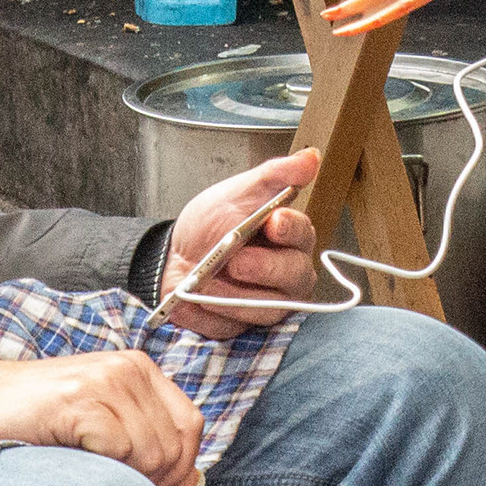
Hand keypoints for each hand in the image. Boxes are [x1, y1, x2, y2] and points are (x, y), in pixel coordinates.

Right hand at [0, 349, 204, 485]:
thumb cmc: (39, 415)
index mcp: (141, 369)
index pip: (191, 424)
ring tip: (93, 467)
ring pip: (150, 451)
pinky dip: (105, 466)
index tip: (158, 485)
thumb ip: (148, 440)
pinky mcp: (83, 401)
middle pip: (175, 443)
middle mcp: (129, 369)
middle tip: (120, 482)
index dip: (181, 463)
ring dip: (126, 474)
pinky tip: (79, 458)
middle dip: (155, 477)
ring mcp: (107, 382)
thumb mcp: (104, 420)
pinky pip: (120, 450)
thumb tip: (193, 481)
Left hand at [161, 146, 322, 339]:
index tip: (273, 221)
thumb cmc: (211, 223)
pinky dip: (212, 314)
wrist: (174, 254)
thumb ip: (275, 175)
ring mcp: (267, 303)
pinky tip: (195, 300)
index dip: (291, 230)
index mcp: (291, 237)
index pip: (303, 235)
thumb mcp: (238, 192)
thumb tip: (311, 158)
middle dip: (265, 269)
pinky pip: (234, 327)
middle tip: (237, 261)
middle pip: (295, 278)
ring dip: (235, 296)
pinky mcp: (242, 326)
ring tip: (207, 282)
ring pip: (267, 309)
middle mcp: (287, 273)